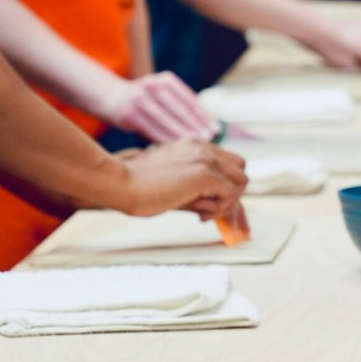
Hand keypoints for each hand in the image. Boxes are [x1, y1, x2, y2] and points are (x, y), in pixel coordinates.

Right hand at [101, 72, 217, 142]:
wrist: (111, 97)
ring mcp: (140, 100)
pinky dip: (166, 140)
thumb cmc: (147, 99)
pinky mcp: (130, 115)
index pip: (189, 99)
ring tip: (197, 145)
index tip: (217, 129)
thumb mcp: (163, 93)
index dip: (204, 115)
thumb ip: (182, 105)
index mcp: (166, 80)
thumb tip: (209, 125)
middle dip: (197, 126)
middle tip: (211, 139)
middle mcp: (153, 86)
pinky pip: (152, 130)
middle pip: (180, 109)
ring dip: (184, 134)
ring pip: (167, 120)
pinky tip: (178, 149)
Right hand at [115, 139, 247, 221]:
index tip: (210, 204)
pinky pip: (231, 195)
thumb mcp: (174, 184)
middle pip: (240, 169)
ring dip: (227, 201)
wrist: (120, 184)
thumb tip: (222, 206)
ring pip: (241, 181)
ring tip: (203, 213)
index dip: (225, 185)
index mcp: (194, 145)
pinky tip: (200, 215)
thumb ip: (198, 190)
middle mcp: (203, 147)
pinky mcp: (204, 173)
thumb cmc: (137, 187)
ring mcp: (205, 158)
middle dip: (232, 192)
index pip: (228, 162)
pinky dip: (221, 209)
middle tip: (211, 210)